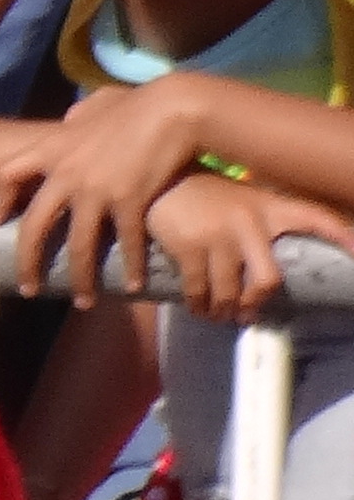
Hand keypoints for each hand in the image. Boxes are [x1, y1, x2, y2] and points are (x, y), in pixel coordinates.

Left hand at [0, 77, 211, 300]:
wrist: (175, 107)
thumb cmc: (138, 103)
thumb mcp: (97, 105)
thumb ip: (78, 116)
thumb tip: (69, 119)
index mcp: (53, 149)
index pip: (10, 175)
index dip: (1, 201)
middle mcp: (66, 175)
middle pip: (34, 227)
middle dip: (28, 262)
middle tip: (28, 288)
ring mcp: (96, 191)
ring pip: (78, 246)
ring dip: (80, 279)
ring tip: (83, 301)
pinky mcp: (129, 202)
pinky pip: (125, 243)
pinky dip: (131, 267)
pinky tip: (134, 284)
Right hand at [144, 168, 353, 318]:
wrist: (163, 184)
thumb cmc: (208, 196)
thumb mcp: (245, 203)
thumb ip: (264, 228)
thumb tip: (268, 275)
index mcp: (271, 207)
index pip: (316, 218)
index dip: (341, 235)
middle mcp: (251, 222)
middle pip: (268, 279)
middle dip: (255, 303)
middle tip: (247, 314)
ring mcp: (219, 236)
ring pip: (229, 293)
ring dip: (222, 312)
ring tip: (218, 315)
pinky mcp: (189, 248)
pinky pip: (198, 291)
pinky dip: (198, 306)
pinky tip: (198, 308)